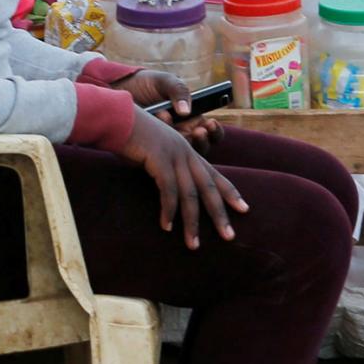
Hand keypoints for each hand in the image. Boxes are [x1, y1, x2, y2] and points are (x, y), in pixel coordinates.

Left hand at [116, 68, 218, 145]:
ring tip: (174, 126)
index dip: (214, 131)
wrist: (115, 88)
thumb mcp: (165, 82)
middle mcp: (180, 133)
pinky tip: (157, 121)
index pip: (210, 131)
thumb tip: (187, 111)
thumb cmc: (145, 83)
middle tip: (198, 131)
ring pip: (181, 155)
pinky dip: (158, 142)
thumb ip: (179, 91)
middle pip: (200, 147)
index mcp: (190, 117)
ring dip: (183, 144)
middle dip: (202, 141)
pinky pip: (157, 154)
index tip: (209, 124)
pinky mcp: (146, 149)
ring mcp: (163, 143)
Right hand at [118, 113, 245, 249]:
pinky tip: (168, 227)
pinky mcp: (159, 159)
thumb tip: (171, 193)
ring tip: (194, 244)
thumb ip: (167, 171)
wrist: (119, 119)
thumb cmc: (135, 139)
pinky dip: (169, 210)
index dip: (231, 193)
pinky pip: (168, 190)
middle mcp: (187, 154)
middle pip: (210, 188)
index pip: (216, 176)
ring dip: (192, 223)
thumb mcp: (158, 154)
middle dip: (220, 215)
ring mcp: (175, 156)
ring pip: (191, 194)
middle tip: (230, 236)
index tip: (244, 209)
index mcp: (189, 153)